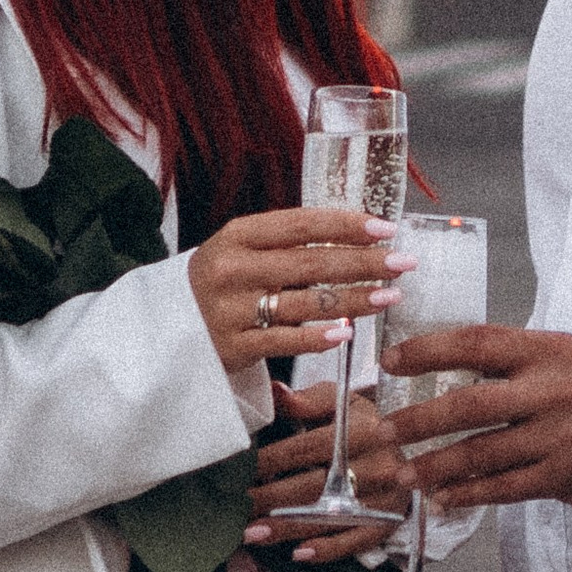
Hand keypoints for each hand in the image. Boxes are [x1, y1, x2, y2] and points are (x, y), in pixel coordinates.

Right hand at [188, 202, 401, 377]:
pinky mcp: (233, 347)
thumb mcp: (241, 251)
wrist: (168, 328)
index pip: (300, 224)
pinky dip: (319, 337)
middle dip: (363, 262)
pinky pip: (284, 341)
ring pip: (304, 303)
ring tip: (390, 296)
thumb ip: (286, 242)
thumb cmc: (222, 283)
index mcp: (237, 235)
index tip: (385, 227)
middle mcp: (232, 269)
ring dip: (354, 300)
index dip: (345, 225)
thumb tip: (357, 235)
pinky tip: (347, 333)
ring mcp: (231, 310)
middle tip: (403, 263)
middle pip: (310, 263)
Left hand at [244, 383, 409, 563]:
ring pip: (330, 517)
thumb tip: (275, 392)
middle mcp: (378, 465)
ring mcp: (385, 498)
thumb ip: (307, 400)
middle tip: (238, 507)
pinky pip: (355, 541)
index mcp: (364, 430)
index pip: (310, 447)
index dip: (274, 459)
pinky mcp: (388, 523)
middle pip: (317, 486)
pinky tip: (297, 553)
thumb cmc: (362, 424)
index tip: (243, 470)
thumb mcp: (340, 402)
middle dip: (272, 498)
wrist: (409, 448)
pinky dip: (326, 550)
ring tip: (252, 533)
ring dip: (288, 528)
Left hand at [377, 325, 571, 508]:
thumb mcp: (568, 352)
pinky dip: (471, 494)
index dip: (427, 350)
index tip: (390, 362)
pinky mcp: (563, 475)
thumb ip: (517, 359)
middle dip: (419, 420)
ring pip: (482, 453)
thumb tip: (454, 364)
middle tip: (383, 431)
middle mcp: (548, 391)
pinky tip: (445, 498)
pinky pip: (506, 487)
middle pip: (469, 404)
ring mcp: (556, 437)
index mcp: (546, 351)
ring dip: (436, 466)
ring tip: (403, 474)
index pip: (476, 343)